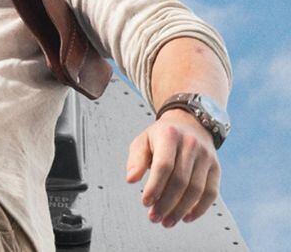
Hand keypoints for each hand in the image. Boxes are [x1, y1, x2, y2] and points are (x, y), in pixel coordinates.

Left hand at [125, 109, 220, 226]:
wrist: (189, 124)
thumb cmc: (160, 137)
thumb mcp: (142, 141)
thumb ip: (135, 160)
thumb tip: (131, 180)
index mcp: (169, 136)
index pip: (164, 165)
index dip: (154, 186)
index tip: (145, 202)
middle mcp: (191, 145)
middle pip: (180, 180)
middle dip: (166, 203)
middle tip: (154, 218)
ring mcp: (206, 157)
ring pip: (196, 189)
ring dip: (181, 210)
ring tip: (167, 222)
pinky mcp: (216, 168)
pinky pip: (211, 193)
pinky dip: (199, 209)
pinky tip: (186, 218)